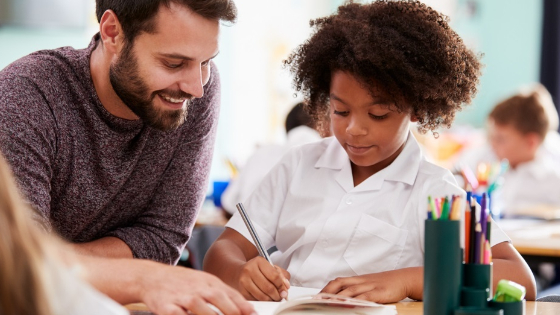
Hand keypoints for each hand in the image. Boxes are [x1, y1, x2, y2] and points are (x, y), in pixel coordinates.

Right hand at [140, 264, 255, 314]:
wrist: (152, 277)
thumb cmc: (182, 283)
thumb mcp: (205, 282)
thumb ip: (225, 295)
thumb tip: (248, 310)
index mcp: (209, 282)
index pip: (230, 294)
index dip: (243, 306)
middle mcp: (197, 288)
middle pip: (218, 298)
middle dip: (231, 312)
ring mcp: (182, 297)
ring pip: (200, 308)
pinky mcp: (167, 307)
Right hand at [236, 256, 290, 300]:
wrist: (238, 272)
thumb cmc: (256, 270)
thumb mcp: (269, 267)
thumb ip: (281, 275)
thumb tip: (286, 287)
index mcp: (259, 261)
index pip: (275, 276)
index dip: (282, 285)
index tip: (284, 289)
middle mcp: (249, 269)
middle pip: (269, 288)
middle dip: (277, 295)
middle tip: (280, 296)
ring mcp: (244, 281)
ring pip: (262, 296)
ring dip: (271, 299)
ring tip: (273, 297)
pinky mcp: (241, 291)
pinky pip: (256, 300)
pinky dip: (262, 301)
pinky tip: (264, 297)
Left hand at [320, 268, 420, 303]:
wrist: (403, 279)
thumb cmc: (385, 284)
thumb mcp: (368, 285)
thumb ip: (356, 291)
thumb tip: (342, 299)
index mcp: (357, 279)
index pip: (337, 282)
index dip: (325, 289)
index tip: (316, 297)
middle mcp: (361, 281)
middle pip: (340, 284)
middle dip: (327, 292)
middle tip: (317, 301)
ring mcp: (370, 286)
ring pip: (350, 290)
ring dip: (338, 297)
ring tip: (327, 303)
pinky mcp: (379, 292)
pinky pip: (366, 296)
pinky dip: (357, 300)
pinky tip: (350, 304)